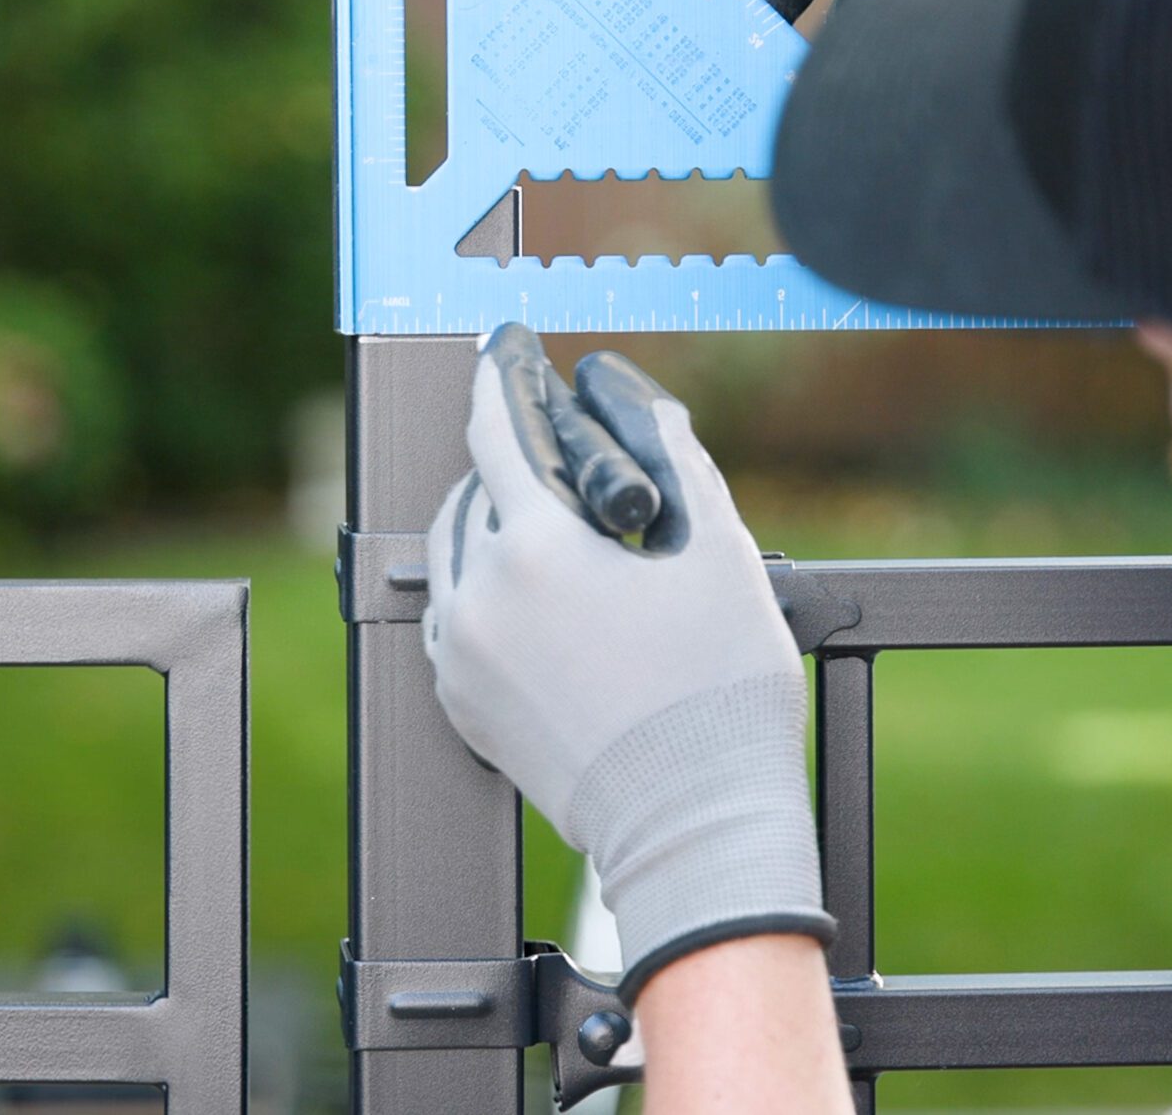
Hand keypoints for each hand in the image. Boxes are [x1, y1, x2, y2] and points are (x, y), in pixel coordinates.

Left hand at [423, 325, 829, 1000]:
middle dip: (511, 463)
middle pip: (474, 494)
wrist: (692, 823)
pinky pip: (452, 618)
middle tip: (559, 454)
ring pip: (454, 556)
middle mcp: (480, 598)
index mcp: (536, 549)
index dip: (502, 379)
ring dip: (493, 525)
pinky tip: (534, 593)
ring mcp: (461, 657)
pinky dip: (482, 589)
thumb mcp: (719, 554)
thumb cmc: (718, 695)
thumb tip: (644, 403)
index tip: (503, 348)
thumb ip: (676, 459)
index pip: (496, 432)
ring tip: (553, 525)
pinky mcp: (461, 706)